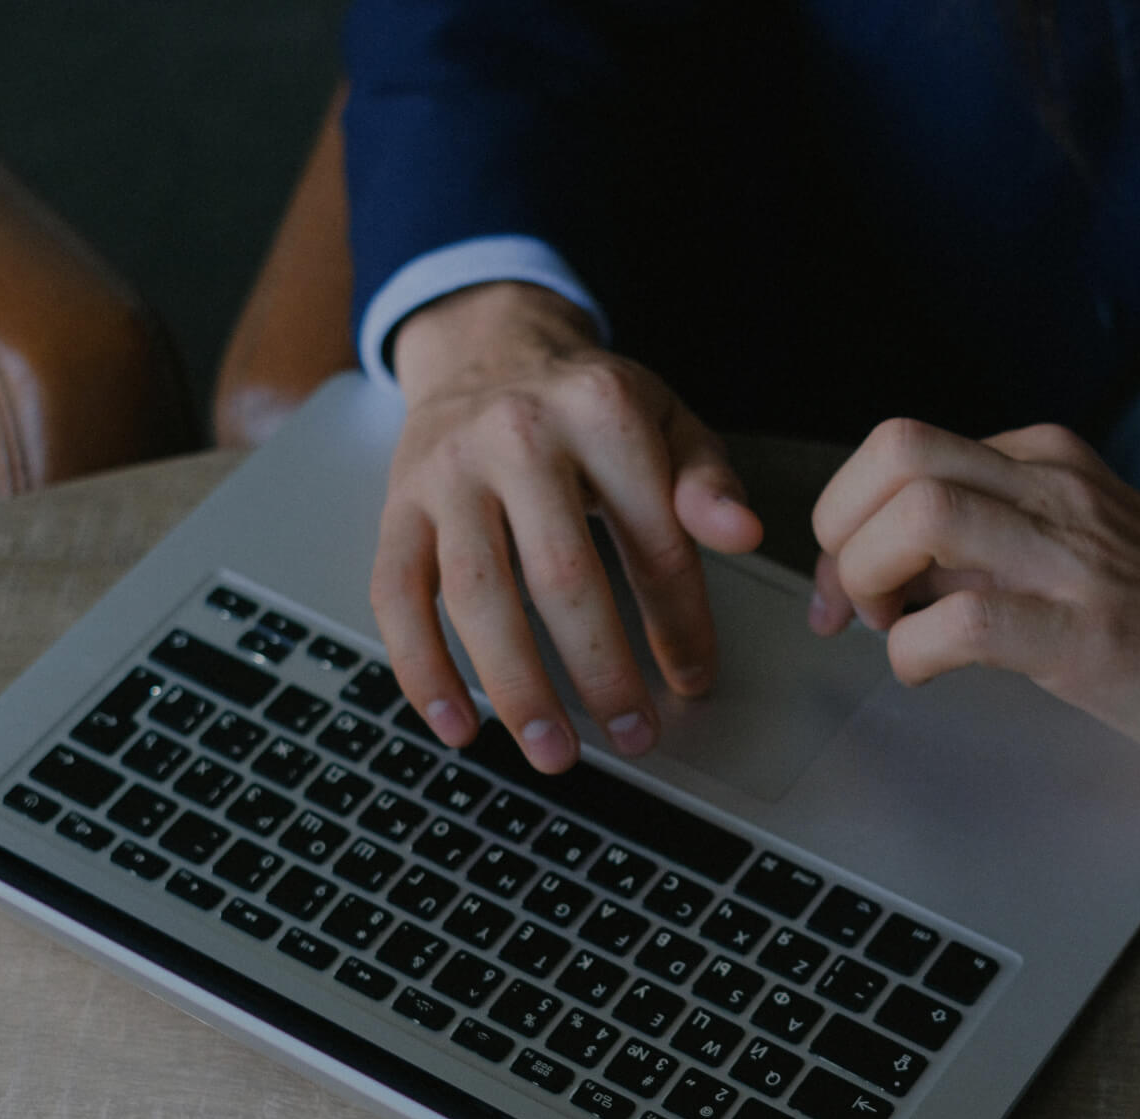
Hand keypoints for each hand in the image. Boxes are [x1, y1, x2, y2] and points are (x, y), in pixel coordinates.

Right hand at [372, 281, 761, 771]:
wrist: (485, 345)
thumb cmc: (587, 402)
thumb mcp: (666, 421)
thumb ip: (707, 481)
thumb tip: (743, 532)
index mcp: (599, 413)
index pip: (653, 539)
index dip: (680, 621)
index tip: (695, 679)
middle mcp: (516, 436)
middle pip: (562, 576)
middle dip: (603, 671)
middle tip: (633, 735)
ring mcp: (447, 473)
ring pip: (476, 595)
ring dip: (515, 687)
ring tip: (552, 751)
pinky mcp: (397, 506)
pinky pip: (397, 597)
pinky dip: (423, 669)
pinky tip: (457, 724)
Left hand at [808, 419, 1139, 780]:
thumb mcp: (1065, 544)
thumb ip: (979, 544)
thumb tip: (877, 571)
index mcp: (1043, 461)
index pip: (900, 445)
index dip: (845, 512)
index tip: (846, 586)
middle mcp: (1054, 492)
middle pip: (897, 453)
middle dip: (844, 532)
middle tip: (855, 603)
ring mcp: (1072, 559)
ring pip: (922, 516)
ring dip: (871, 579)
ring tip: (890, 628)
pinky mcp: (1087, 634)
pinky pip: (965, 621)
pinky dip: (915, 650)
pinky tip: (930, 671)